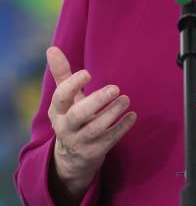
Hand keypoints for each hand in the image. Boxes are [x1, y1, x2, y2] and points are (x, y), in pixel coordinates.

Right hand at [46, 46, 136, 193]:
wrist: (72, 157)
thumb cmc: (71, 116)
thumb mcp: (65, 98)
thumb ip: (61, 73)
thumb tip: (51, 48)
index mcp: (58, 111)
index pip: (61, 97)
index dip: (73, 85)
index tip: (88, 73)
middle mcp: (66, 127)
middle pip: (79, 115)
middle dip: (97, 101)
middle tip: (116, 88)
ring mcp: (80, 141)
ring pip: (95, 129)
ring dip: (112, 113)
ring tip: (126, 99)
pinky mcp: (94, 152)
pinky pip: (109, 140)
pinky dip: (122, 128)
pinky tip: (133, 116)